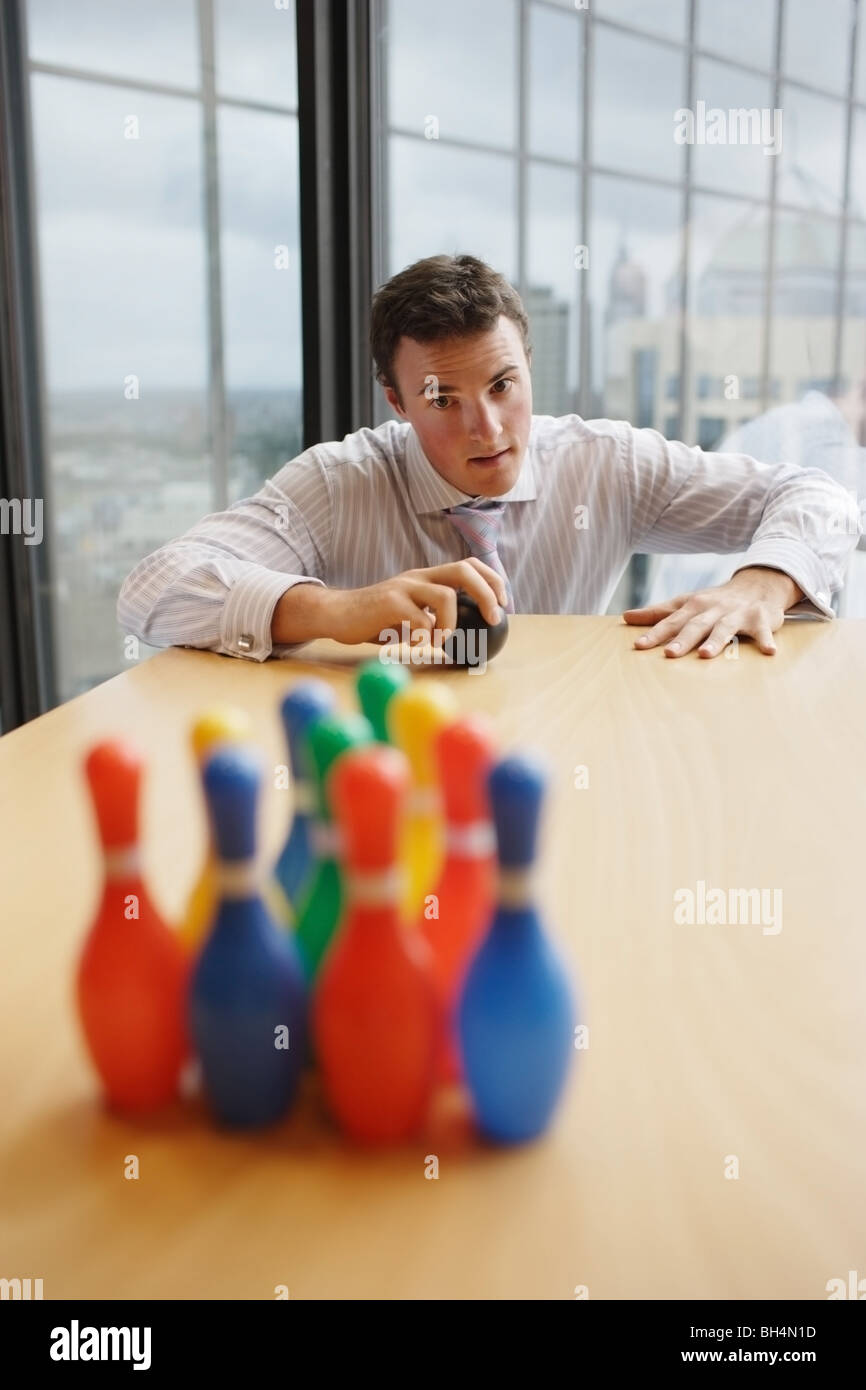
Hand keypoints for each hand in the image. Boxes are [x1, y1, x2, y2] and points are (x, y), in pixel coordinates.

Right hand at [321, 559, 507, 645]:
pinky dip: (426, 638)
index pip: (468, 565)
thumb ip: (434, 619)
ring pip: (445, 595)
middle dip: (487, 593)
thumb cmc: (376, 620)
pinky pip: (419, 620)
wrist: (338, 615)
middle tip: (494, 618)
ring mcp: (404, 587)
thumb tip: (469, 637)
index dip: (492, 580)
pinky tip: (418, 647)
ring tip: (443, 640)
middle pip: (463, 570)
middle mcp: (419, 577)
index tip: (505, 604)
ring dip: (452, 623)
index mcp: (428, 578)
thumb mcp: (412, 616)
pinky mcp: (389, 601)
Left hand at [623, 567, 802, 658]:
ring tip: (705, 655)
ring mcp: (737, 614)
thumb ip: (658, 612)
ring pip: (725, 628)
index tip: (638, 646)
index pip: (671, 621)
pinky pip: (763, 631)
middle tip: (669, 655)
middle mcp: (713, 609)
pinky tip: (769, 652)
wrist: (757, 585)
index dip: (655, 633)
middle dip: (682, 640)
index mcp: (693, 606)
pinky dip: (766, 640)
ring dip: (716, 641)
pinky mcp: (760, 619)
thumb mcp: (686, 603)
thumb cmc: (715, 601)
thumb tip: (625, 617)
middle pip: (695, 625)